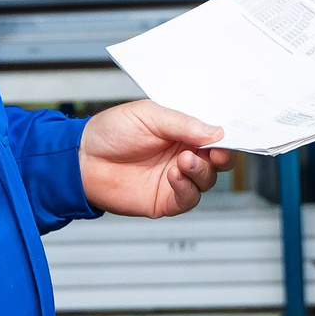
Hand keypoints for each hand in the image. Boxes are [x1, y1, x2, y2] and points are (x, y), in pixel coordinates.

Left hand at [79, 100, 234, 216]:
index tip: (233, 134)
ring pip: (207, 180)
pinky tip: (174, 174)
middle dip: (223, 156)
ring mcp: (176, 178)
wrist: (81, 160)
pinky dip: (186, 187)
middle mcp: (184, 154)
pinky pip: (189, 198)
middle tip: (216, 151)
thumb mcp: (149, 115)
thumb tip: (216, 132)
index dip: (228, 135)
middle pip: (219, 160)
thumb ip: (183, 124)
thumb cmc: (110, 132)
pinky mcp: (166, 200)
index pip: (216, 134)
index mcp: (184, 131)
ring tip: (183, 160)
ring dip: (201, 170)